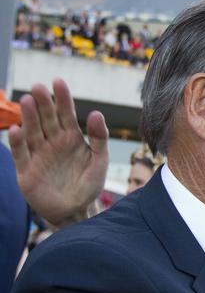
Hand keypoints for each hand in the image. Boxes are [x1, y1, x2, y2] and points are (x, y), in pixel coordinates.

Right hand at [8, 79, 108, 226]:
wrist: (77, 211)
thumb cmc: (90, 184)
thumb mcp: (99, 160)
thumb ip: (99, 137)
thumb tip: (96, 113)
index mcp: (71, 138)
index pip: (66, 114)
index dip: (62, 98)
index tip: (58, 81)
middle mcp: (52, 143)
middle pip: (46, 119)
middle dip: (43, 104)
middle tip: (39, 87)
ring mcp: (38, 155)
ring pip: (32, 132)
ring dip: (29, 117)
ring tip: (27, 100)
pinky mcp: (26, 170)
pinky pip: (21, 154)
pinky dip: (18, 142)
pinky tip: (17, 129)